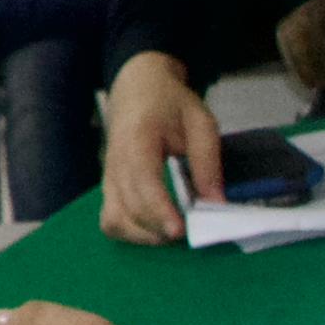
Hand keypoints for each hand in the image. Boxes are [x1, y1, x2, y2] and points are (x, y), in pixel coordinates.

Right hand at [100, 51, 221, 246]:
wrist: (137, 87)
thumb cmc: (170, 102)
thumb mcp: (200, 121)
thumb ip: (208, 161)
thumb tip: (216, 203)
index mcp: (137, 140)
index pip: (143, 184)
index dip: (161, 211)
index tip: (181, 232)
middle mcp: (115, 163)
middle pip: (129, 209)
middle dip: (159, 230)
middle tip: (191, 232)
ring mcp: (108, 178)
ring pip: (114, 221)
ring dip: (143, 236)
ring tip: (173, 232)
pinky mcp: (108, 188)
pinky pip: (112, 220)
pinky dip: (132, 233)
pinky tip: (156, 229)